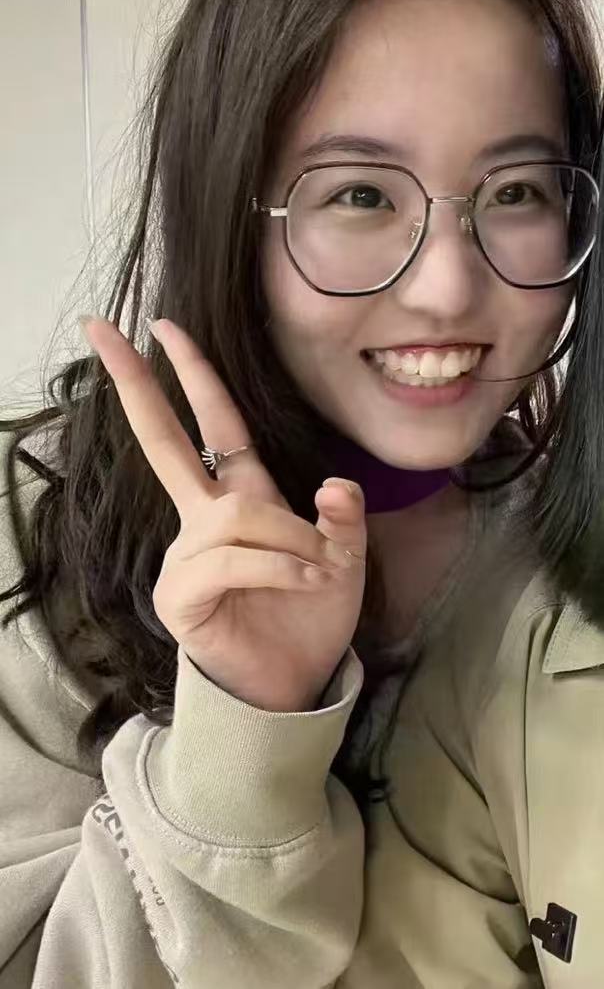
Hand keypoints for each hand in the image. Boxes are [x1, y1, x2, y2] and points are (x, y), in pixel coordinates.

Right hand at [82, 317, 366, 711]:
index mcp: (240, 497)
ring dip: (289, 537)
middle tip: (98, 329)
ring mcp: (187, 555)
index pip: (213, 423)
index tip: (162, 326)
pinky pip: (229, 558)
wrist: (296, 681)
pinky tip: (304, 581)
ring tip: (319, 568)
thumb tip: (332, 484)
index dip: (192, 374)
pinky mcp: (181, 594)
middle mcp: (204, 519)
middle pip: (162, 442)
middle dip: (137, 385)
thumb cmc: (311, 615)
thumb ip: (343, 520)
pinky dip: (278, 565)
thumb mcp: (344, 559)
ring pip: (233, 513)